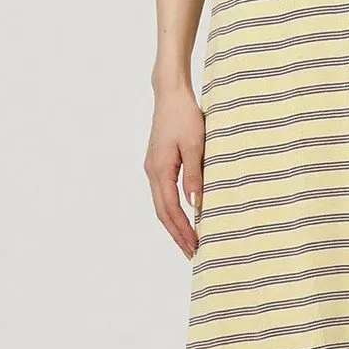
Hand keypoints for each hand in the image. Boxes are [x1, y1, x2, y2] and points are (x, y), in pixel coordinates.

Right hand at [146, 87, 204, 258]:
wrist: (170, 94)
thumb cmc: (184, 116)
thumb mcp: (196, 145)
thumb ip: (195, 176)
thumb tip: (196, 204)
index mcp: (160, 170)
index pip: (170, 209)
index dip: (182, 230)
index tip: (195, 247)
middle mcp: (152, 172)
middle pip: (162, 212)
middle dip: (177, 234)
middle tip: (192, 253)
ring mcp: (153, 168)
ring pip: (161, 204)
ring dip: (174, 224)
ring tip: (188, 241)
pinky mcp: (157, 163)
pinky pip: (163, 193)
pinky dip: (172, 210)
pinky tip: (183, 216)